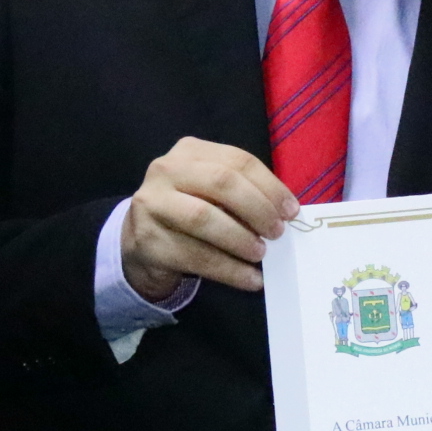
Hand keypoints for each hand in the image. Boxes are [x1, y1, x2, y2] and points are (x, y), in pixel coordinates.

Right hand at [121, 138, 299, 296]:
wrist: (139, 240)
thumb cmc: (188, 211)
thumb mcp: (211, 191)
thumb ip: (243, 193)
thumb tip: (285, 213)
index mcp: (190, 151)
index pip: (238, 161)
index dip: (270, 186)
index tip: (291, 211)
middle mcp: (167, 170)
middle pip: (221, 182)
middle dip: (257, 208)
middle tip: (277, 233)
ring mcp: (152, 204)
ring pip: (204, 218)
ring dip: (240, 239)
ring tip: (261, 254)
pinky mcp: (148, 240)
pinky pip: (195, 256)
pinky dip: (229, 270)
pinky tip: (250, 279)